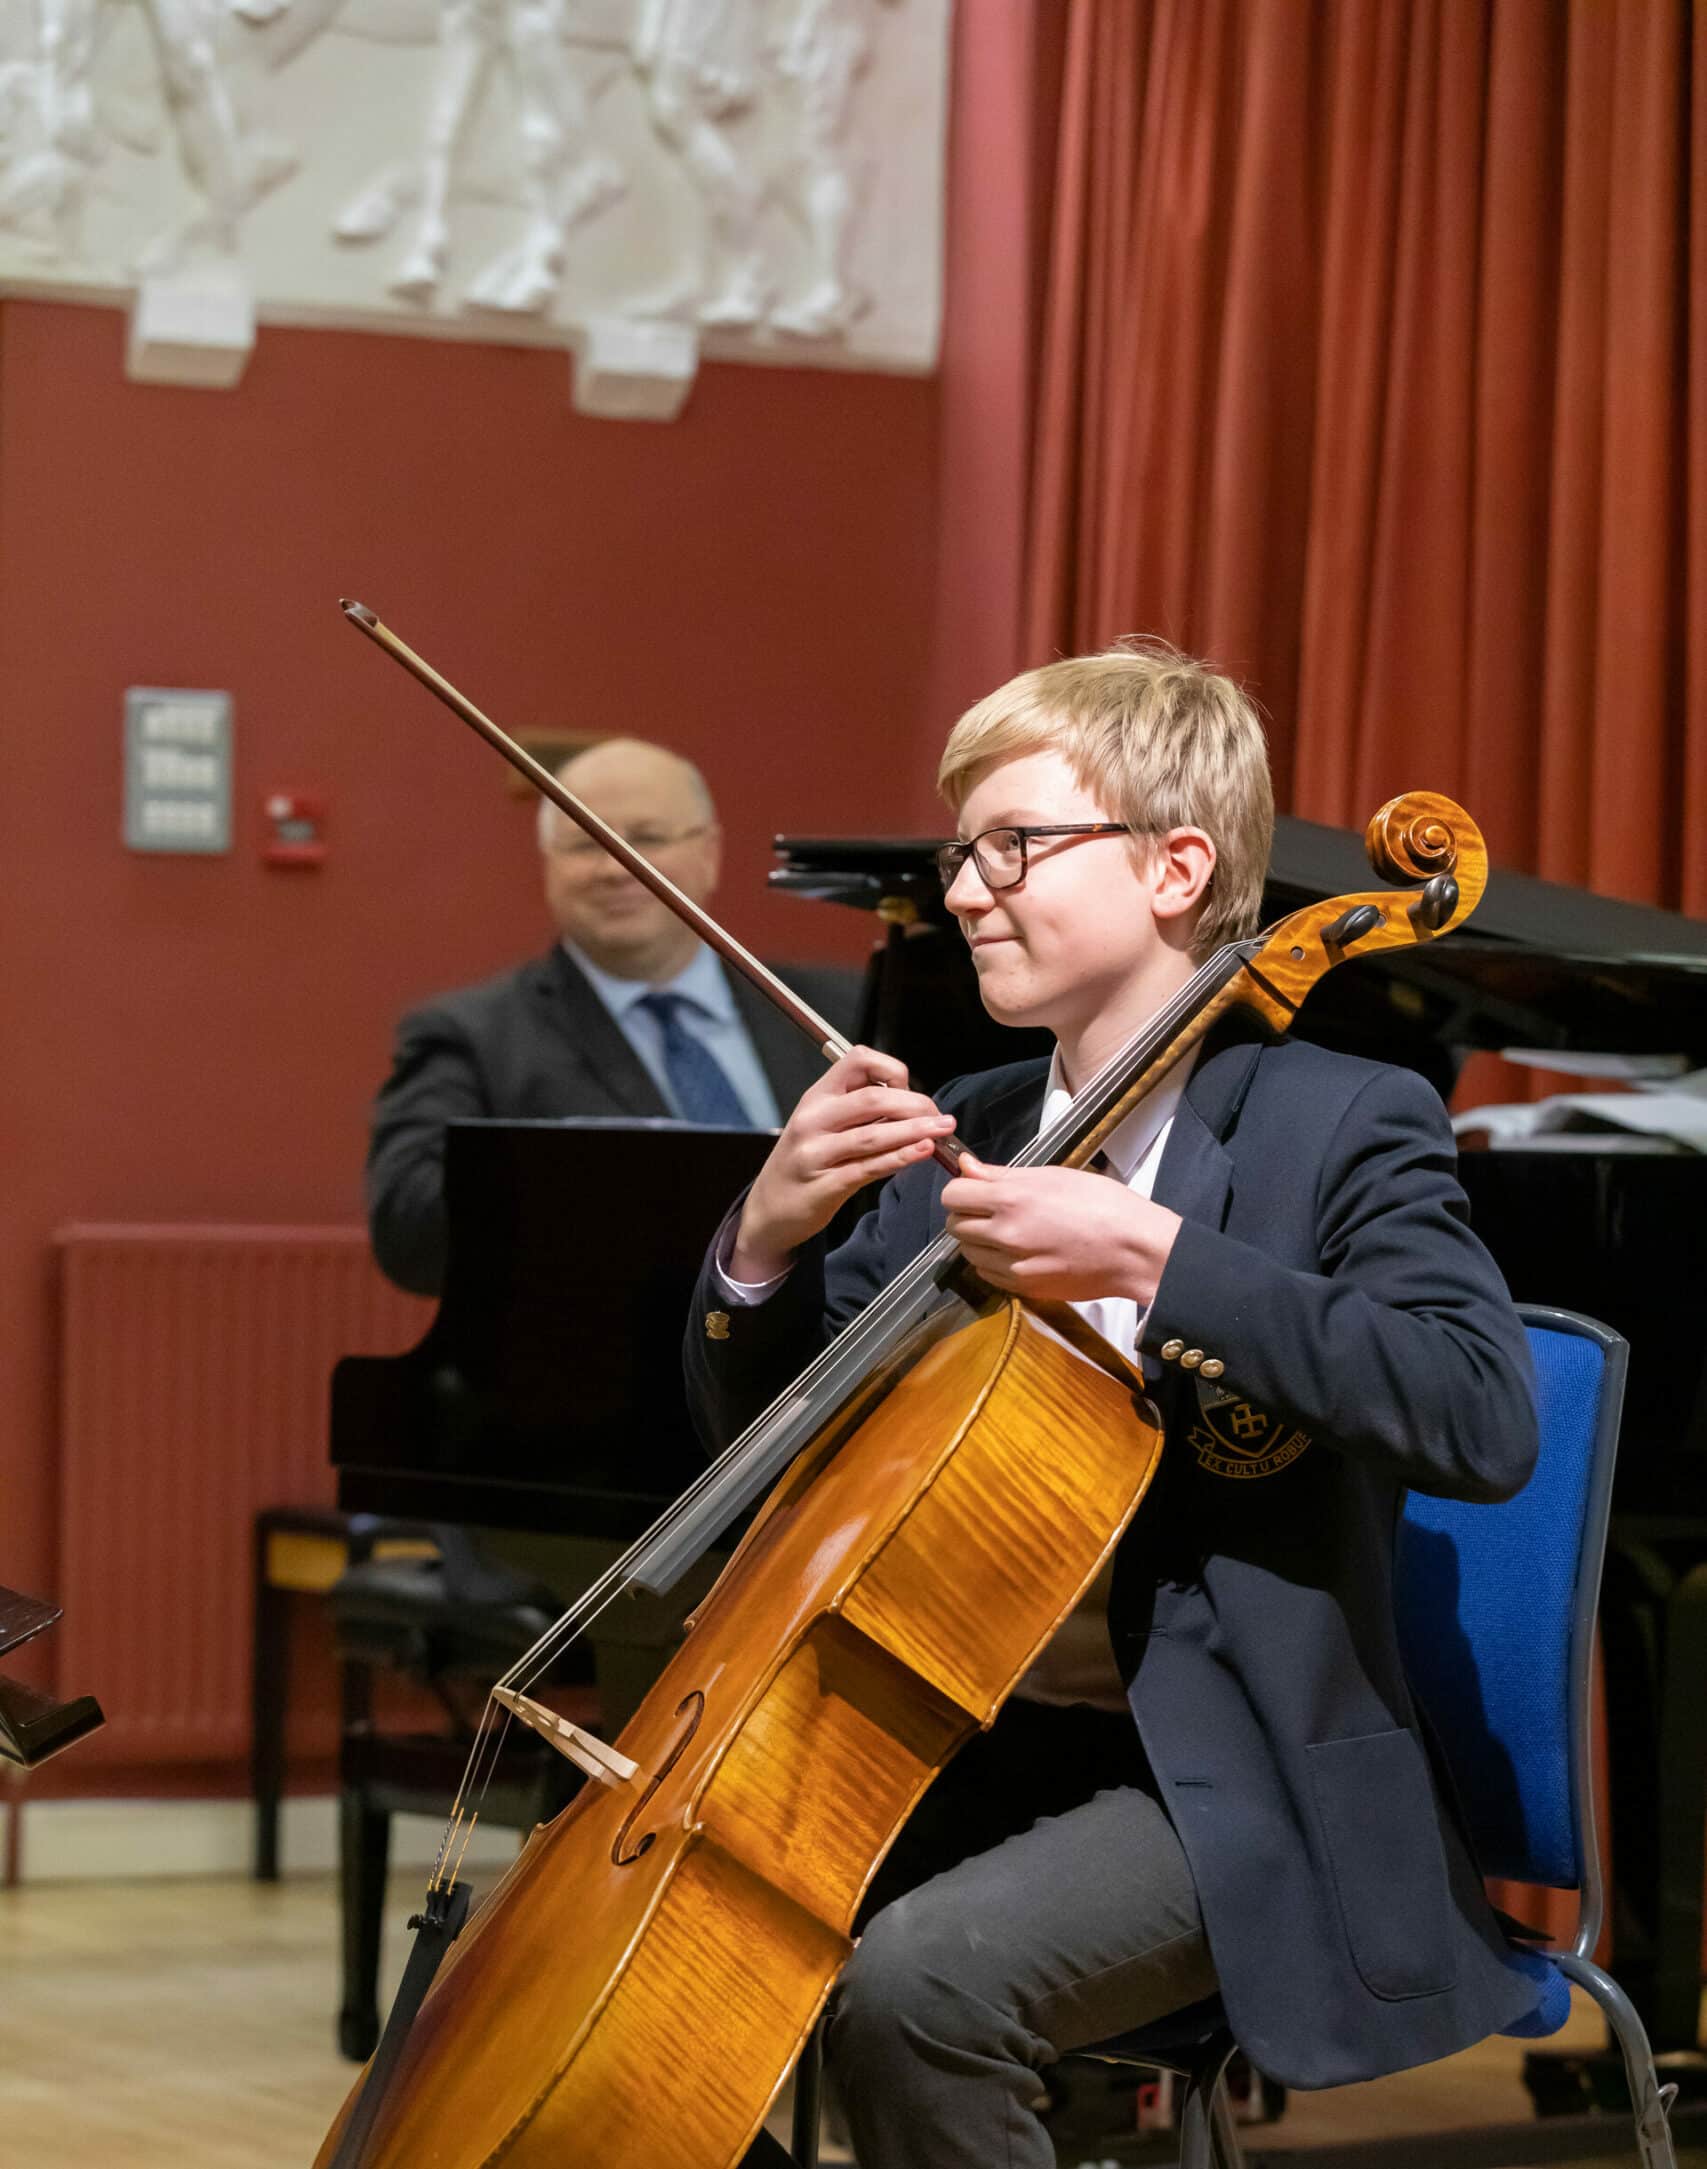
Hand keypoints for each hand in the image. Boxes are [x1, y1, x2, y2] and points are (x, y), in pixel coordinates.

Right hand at [732, 1047, 954, 1278]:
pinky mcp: (825, 1185)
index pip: (857, 1061)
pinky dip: (900, 1158)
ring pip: (873, 1134)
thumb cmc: (804, 1162)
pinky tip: (922, 1152)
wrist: (770, 1208)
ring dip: (915, 1130)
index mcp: (817, 1097)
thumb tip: (911, 1103)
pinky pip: (868, 1168)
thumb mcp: (822, 1124)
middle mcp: (813, 1120)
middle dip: (914, 1104)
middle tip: (940, 1116)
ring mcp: (816, 1153)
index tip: (910, 1087)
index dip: (891, 1069)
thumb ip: (859, 1111)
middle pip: (872, 1098)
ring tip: (942, 1129)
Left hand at [942, 1153, 1180, 1305]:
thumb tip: (968, 1168)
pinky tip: (1018, 1252)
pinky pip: (988, 1273)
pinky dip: (993, 1262)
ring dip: (978, 1240)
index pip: (953, 1195)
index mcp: (1012, 1200)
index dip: (962, 1189)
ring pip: (968, 1252)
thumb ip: (1003, 1175)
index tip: (974, 1189)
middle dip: (967, 1214)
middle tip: (991, 1209)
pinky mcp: (1024, 1287)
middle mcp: (1005, 1235)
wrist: (1134, 1250)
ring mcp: (1013, 1265)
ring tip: (1007, 1231)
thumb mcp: (1053, 1176)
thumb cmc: (1103, 1205)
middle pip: (955, 1225)